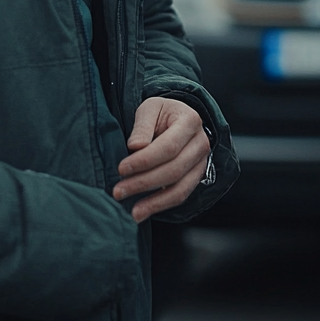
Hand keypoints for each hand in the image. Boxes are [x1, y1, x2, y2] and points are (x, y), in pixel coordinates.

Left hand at [112, 97, 209, 222]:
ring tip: (132, 211)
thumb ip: (142, 126)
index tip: (121, 169)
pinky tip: (143, 212)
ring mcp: (201, 162)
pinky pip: (181, 195)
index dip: (144, 160)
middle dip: (144, 183)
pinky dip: (162, 206)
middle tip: (118, 191)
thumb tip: (135, 147)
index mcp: (190, 121)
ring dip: (154, 202)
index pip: (169, 146)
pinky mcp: (196, 177)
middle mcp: (201, 143)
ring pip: (180, 188)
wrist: (177, 118)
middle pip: (174, 169)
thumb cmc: (161, 113)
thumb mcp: (149, 108)